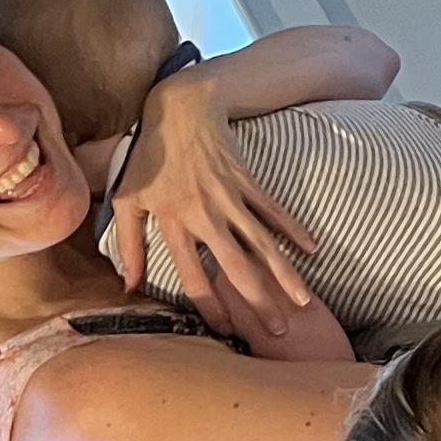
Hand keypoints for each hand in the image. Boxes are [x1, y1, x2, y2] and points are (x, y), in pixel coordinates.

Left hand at [100, 80, 316, 339]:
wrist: (180, 108)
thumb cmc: (148, 157)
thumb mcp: (127, 199)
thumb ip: (127, 245)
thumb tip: (128, 286)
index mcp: (173, 222)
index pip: (194, 276)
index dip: (211, 307)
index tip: (228, 331)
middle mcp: (204, 214)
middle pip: (236, 267)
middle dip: (258, 302)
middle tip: (277, 332)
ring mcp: (229, 197)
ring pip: (261, 243)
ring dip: (284, 274)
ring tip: (302, 302)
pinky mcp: (246, 181)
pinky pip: (273, 210)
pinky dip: (293, 229)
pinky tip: (312, 250)